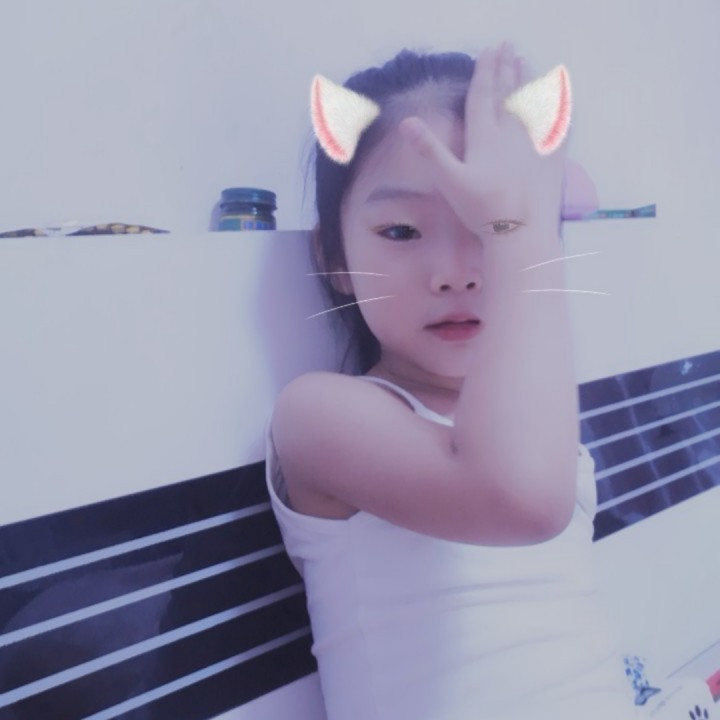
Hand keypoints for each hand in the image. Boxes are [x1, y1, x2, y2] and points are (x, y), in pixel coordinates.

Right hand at [397, 41, 567, 239]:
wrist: (522, 231)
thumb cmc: (482, 210)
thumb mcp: (449, 181)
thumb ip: (429, 150)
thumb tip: (405, 122)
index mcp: (484, 137)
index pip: (483, 96)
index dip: (485, 72)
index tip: (489, 51)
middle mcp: (510, 133)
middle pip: (507, 94)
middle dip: (506, 69)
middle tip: (508, 48)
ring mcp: (533, 144)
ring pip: (529, 105)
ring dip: (526, 82)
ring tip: (525, 64)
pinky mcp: (550, 158)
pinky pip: (553, 126)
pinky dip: (552, 109)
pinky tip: (554, 102)